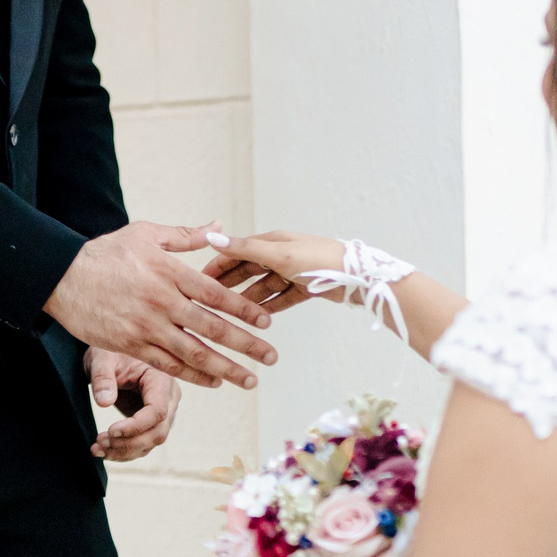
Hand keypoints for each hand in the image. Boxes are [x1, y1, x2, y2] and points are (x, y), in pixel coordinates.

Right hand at [42, 221, 278, 389]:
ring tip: (249, 380)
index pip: (216, 294)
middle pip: (212, 328)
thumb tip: (219, 227)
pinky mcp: (131, 346)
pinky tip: (214, 381)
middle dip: (246, 345)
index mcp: (169, 272)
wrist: (62, 277)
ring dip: (227, 369)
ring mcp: (146, 327)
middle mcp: (161, 302)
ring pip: (194, 353)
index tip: (266, 322)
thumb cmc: (106, 252)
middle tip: (271, 357)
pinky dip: (194, 376)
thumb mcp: (146, 234)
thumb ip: (186, 236)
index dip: (244, 310)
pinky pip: (168, 365)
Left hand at [85, 349, 178, 461]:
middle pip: (158, 432)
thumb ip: (102, 378)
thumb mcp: (101, 359)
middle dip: (128, 443)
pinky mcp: (152, 422)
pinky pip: (143, 443)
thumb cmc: (108, 351)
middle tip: (100, 441)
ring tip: (96, 449)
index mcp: (161, 378)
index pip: (158, 411)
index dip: (136, 426)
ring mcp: (163, 411)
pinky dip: (123, 451)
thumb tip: (104, 402)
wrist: (110, 355)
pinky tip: (102, 450)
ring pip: (151, 442)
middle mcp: (168, 397)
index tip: (110, 430)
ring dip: (124, 451)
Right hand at [203, 230, 346, 313]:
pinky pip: (283, 298)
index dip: (218, 264)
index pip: (237, 251)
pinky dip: (271, 306)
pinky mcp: (306, 287)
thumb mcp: (278, 254)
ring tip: (232, 315)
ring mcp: (293, 271)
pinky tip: (259, 319)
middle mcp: (281, 254)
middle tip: (210, 300)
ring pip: (265, 286)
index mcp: (272, 241)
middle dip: (231, 283)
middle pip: (249, 270)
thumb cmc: (318, 259)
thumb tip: (214, 237)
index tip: (199, 278)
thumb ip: (245, 249)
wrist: (357, 276)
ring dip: (250, 299)